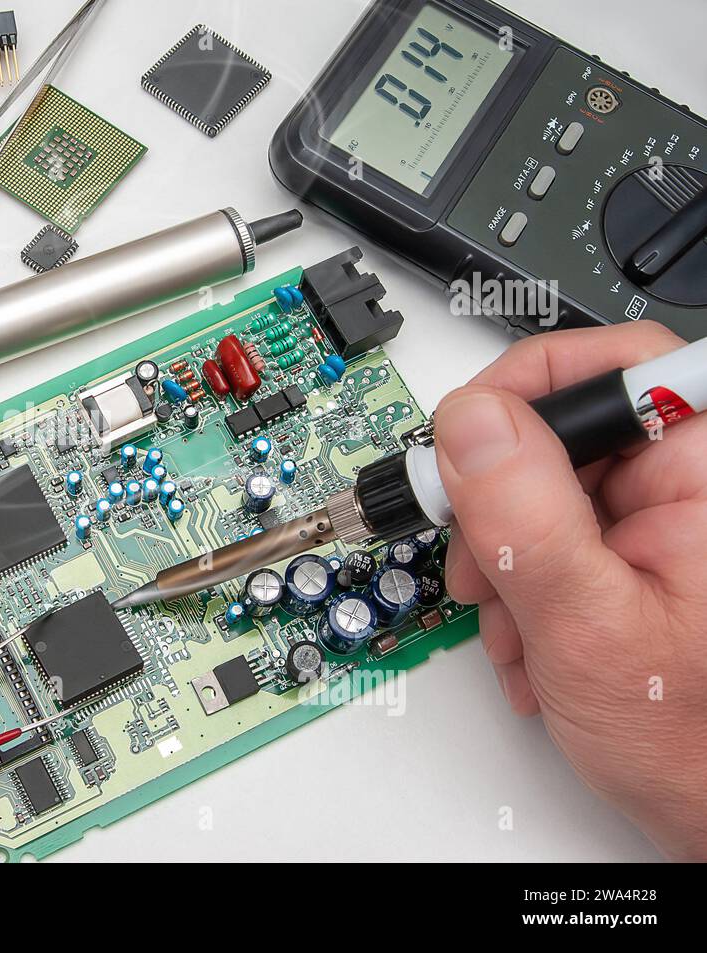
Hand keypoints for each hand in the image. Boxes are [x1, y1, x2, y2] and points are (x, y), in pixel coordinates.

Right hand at [434, 321, 706, 859]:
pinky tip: (534, 639)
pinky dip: (524, 585)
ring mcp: (663, 526)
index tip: (467, 437)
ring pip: (545, 490)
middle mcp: (691, 488)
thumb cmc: (694, 741)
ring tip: (515, 625)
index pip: (619, 363)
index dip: (529, 387)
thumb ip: (524, 519)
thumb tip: (471, 424)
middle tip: (481, 560)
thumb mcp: (586, 627)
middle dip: (500, 503)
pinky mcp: (636, 557)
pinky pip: (554, 536)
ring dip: (505, 558)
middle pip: (564, 433)